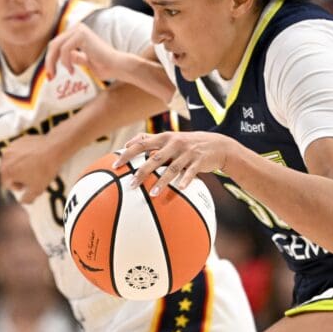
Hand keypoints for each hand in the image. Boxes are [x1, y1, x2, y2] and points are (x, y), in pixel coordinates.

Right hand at [0, 133, 64, 202]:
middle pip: (7, 172)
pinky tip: (34, 157)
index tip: (28, 185)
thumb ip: (27, 199)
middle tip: (30, 177)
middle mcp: (5, 158)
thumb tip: (22, 201)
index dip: (17, 187)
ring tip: (32, 167)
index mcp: (6, 171)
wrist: (54, 149)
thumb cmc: (44, 170)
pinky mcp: (18, 140)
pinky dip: (22, 156)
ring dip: (18, 166)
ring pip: (11, 161)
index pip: (6, 184)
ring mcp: (11, 148)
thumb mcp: (37, 190)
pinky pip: (17, 152)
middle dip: (16, 176)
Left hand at [44, 23, 124, 80]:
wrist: (118, 66)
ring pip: (56, 46)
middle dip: (49, 62)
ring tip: (64, 74)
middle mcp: (77, 28)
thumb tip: (65, 58)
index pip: (56, 45)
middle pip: (53, 44)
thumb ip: (75, 57)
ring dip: (55, 63)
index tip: (51, 75)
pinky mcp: (82, 35)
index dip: (50, 59)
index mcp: (78, 33)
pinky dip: (65, 62)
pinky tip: (72, 70)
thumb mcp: (85, 61)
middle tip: (50, 77)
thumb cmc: (105, 66)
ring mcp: (79, 30)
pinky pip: (65, 49)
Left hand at [114, 131, 233, 195]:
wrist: (217, 144)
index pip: (141, 143)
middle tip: (131, 184)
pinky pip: (191, 172)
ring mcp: (187, 152)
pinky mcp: (199, 161)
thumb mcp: (170, 138)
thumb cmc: (187, 144)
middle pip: (154, 158)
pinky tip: (180, 189)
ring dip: (162, 182)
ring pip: (172, 168)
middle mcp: (174, 143)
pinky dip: (185, 180)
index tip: (115, 165)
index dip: (127, 153)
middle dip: (142, 171)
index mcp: (164, 138)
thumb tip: (127, 145)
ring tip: (153, 194)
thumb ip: (151, 141)